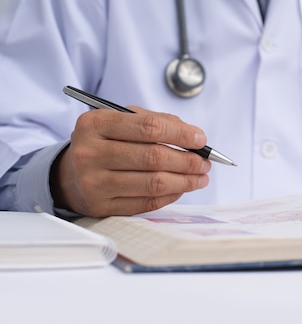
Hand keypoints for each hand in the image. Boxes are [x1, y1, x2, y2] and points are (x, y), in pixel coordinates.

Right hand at [50, 107, 211, 216]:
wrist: (70, 173)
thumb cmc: (106, 142)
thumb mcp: (123, 120)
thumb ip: (157, 121)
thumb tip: (194, 136)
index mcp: (95, 124)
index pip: (148, 127)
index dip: (180, 133)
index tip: (201, 139)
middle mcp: (90, 153)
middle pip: (153, 157)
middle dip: (188, 160)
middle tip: (205, 162)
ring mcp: (93, 182)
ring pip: (153, 183)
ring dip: (185, 181)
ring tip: (200, 177)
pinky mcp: (100, 206)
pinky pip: (146, 203)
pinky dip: (171, 195)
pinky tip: (182, 188)